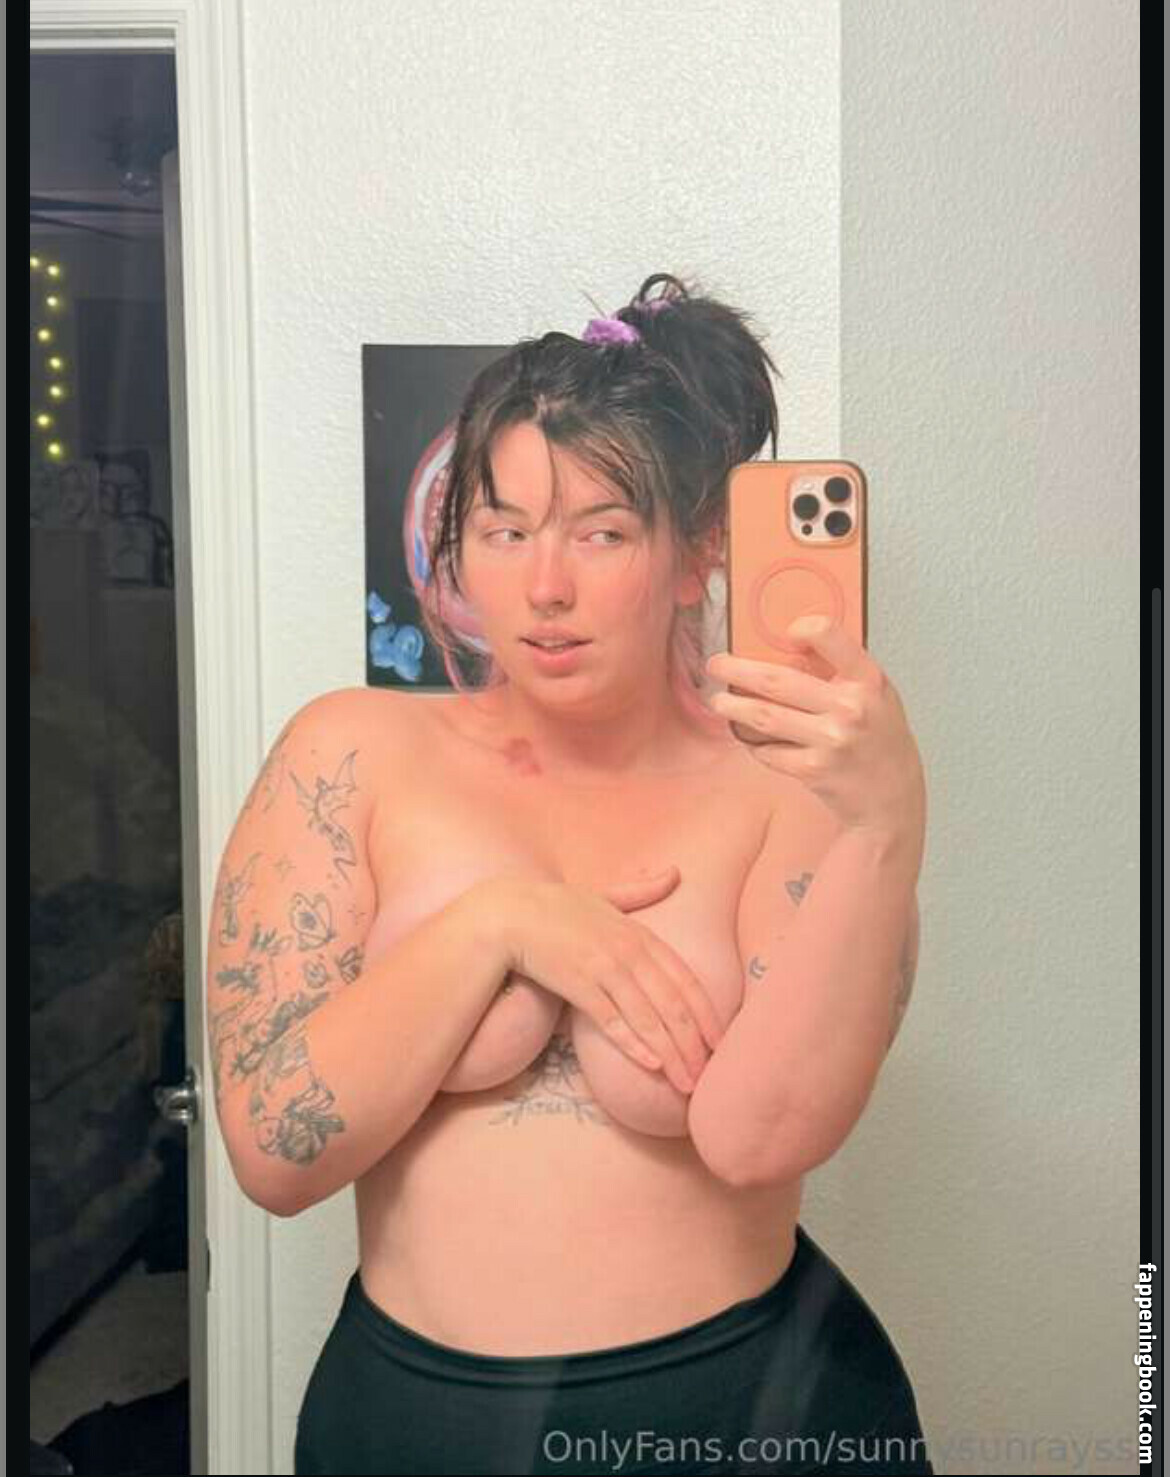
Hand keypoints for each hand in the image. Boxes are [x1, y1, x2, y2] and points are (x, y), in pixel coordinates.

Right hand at [483, 867, 722, 1094]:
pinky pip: (612, 1020)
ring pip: (648, 1018)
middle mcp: (629, 952)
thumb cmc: (559, 906)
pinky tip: (651, 1065)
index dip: (707, 1014)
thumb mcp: (606, 895)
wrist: (512, 912)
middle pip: (673, 1005)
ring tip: (685, 1082)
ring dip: (670, 1054)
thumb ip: (642, 891)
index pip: (686, 979)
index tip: (721, 1043)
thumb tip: (675, 873)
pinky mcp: (579, 985)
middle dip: (694, 1044)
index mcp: (640, 934)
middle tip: (707, 1076)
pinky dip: (634, 1044)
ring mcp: (605, 969)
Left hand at [705, 616, 926, 842]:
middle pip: (778, 681)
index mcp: (868, 681)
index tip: (785, 631)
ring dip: (734, 707)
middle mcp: (851, 707)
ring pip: (765, 716)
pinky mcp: (813, 770)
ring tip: (719, 701)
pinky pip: (769, 751)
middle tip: (716, 665)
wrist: (893, 797)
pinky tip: (751, 738)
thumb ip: (843, 672)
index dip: (804, 627)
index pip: (831, 636)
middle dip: (738, 670)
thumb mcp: (876, 697)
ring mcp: (831, 740)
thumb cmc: (880, 742)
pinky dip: (756, 744)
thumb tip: (790, 647)